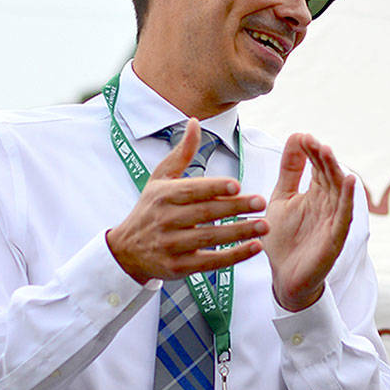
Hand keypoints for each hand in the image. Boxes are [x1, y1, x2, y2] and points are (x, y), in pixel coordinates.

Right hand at [106, 119, 267, 283]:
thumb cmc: (150, 209)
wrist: (125, 251)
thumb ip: (182, 153)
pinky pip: (210, 262)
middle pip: (204, 214)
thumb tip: (195, 121)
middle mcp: (165, 220)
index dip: (214, 188)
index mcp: (163, 196)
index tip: (237, 184)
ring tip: (264, 226)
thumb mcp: (160, 179)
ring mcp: (171, 246)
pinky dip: (233, 257)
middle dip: (234, 208)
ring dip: (239, 233)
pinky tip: (254, 248)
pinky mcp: (178, 268)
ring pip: (209, 239)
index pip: (191, 191)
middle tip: (261, 202)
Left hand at [262, 133, 355, 311]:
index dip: (311, 152)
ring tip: (327, 152)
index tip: (302, 137)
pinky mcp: (335, 237)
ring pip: (339, 191)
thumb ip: (289, 170)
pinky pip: (344, 214)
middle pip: (329, 175)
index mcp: (315, 194)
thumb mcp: (281, 198)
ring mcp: (333, 220)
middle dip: (322, 157)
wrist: (284, 278)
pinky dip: (348, 197)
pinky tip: (348, 180)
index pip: (317, 167)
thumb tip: (296, 137)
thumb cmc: (284, 240)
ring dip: (335, 171)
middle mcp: (327, 204)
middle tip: (314, 141)